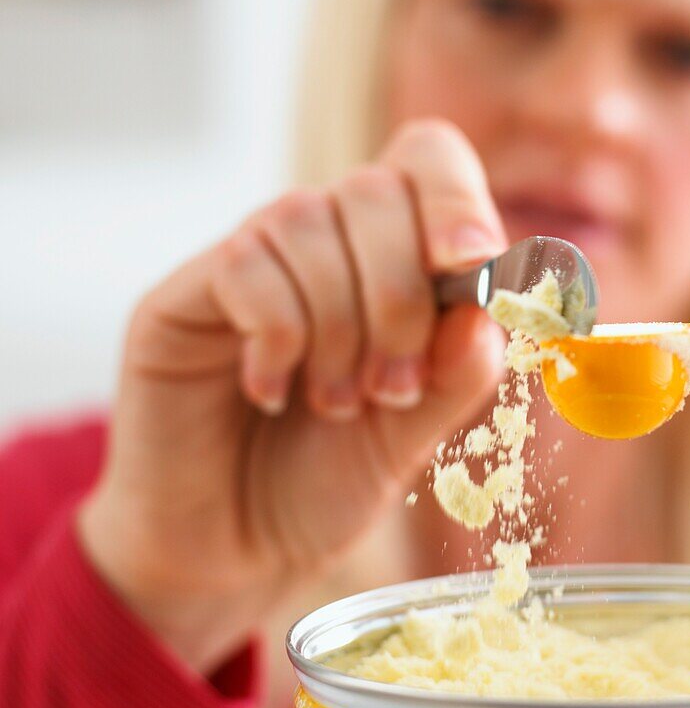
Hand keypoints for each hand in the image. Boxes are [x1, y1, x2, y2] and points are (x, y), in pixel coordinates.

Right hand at [80, 121, 506, 671]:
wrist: (234, 548)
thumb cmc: (330, 479)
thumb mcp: (413, 436)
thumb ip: (457, 377)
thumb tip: (486, 313)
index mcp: (392, 257)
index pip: (428, 159)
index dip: (456, 198)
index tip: (471, 262)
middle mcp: (323, 242)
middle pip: (374, 190)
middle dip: (401, 296)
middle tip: (393, 386)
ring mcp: (252, 260)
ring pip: (307, 221)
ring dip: (340, 325)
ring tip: (336, 403)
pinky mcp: (185, 294)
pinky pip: (244, 266)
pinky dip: (279, 335)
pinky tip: (272, 392)